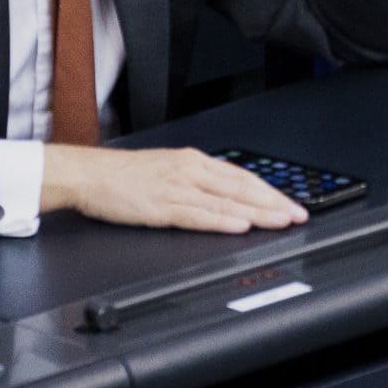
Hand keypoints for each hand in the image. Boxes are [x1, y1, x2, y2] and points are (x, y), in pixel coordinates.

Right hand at [42, 144, 306, 232]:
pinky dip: (221, 220)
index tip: (291, 203)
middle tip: (298, 214)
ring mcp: (177, 188)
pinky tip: (239, 226)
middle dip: (273, 202)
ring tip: (280, 221)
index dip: (270, 191)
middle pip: (241, 188)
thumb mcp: (168, 170)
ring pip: (226, 201)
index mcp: (194, 162)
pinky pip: (197, 214)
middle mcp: (191, 171)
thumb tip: (227, 195)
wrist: (89, 174)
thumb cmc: (124, 176)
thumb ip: (197, 181)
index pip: (242, 177)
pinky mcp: (161, 206)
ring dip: (257, 213)